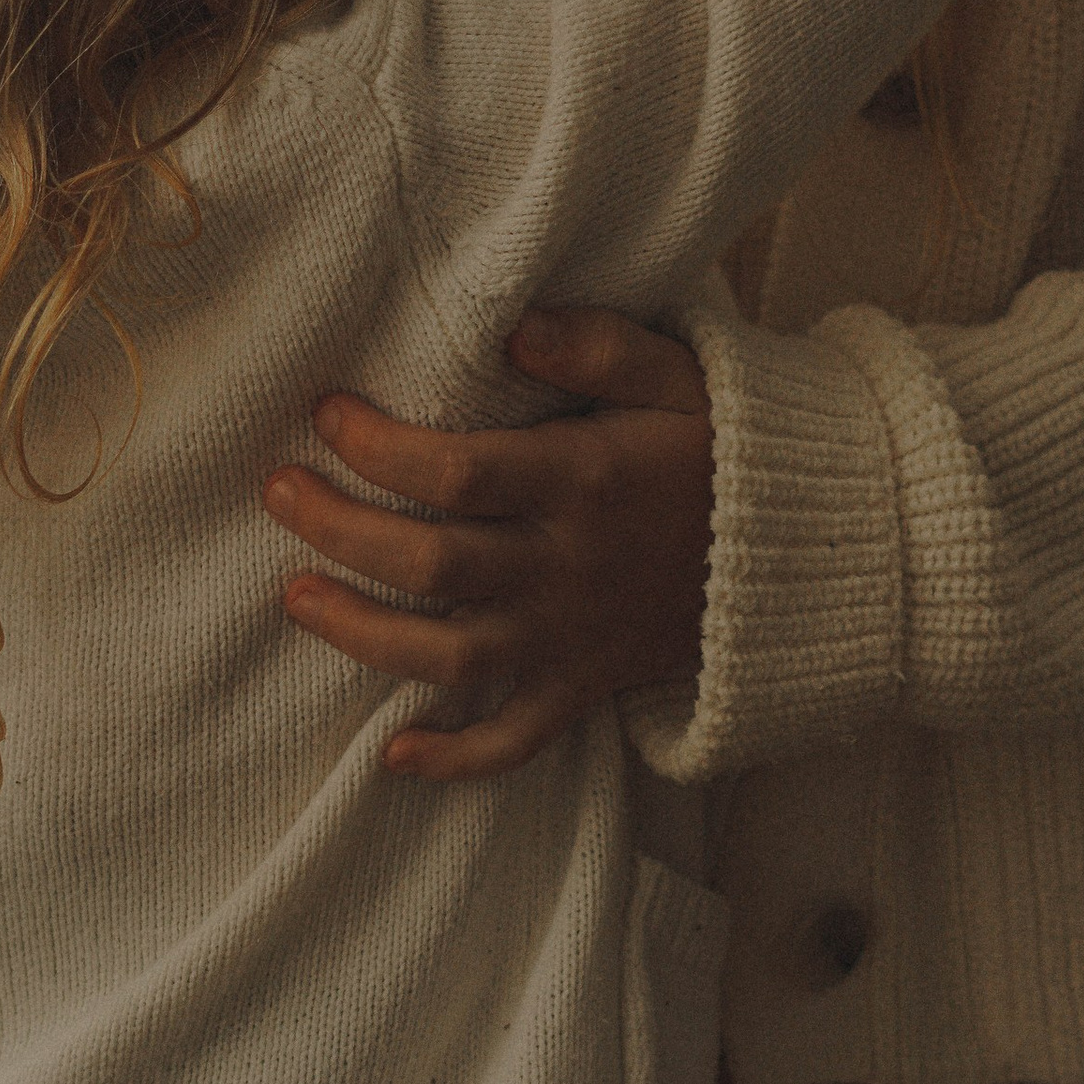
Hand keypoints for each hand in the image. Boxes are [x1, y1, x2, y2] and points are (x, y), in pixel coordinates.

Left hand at [263, 309, 712, 780]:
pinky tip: (391, 754)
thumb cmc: (725, 448)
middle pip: (431, 565)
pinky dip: (454, 758)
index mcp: (582, 481)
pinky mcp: (586, 688)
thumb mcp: (679, 373)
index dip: (378, 447)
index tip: (327, 413)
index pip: (456, 472)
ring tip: (294, 596)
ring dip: (362, 634)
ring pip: (449, 656)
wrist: (807, 552)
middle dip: (339, 530)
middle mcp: (567, 567)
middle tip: (276, 492)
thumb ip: (597, 345)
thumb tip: (511, 325)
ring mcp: (573, 638)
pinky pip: (515, 741)